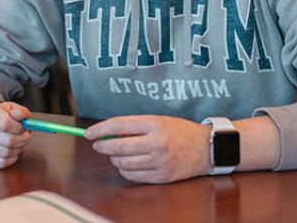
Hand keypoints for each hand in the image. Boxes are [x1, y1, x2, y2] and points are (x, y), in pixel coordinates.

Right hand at [0, 96, 30, 168]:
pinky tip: (12, 152)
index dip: (19, 128)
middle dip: (23, 140)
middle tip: (26, 136)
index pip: (5, 123)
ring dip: (18, 149)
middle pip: (8, 140)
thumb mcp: (10, 107)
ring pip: (6, 153)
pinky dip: (11, 160)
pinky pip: (0, 163)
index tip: (24, 127)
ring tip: (19, 143)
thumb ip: (21, 112)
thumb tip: (25, 120)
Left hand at [85, 115, 209, 183]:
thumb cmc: (180, 131)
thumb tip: (109, 132)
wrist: (206, 148)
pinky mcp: (162, 176)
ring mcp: (159, 161)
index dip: (101, 129)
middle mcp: (156, 142)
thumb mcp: (158, 120)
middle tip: (97, 145)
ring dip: (114, 159)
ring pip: (124, 163)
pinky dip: (125, 171)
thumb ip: (135, 126)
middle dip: (103, 146)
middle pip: (118, 146)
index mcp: (154, 123)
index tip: (89, 133)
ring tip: (116, 154)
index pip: (119, 125)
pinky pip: (134, 176)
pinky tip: (127, 164)